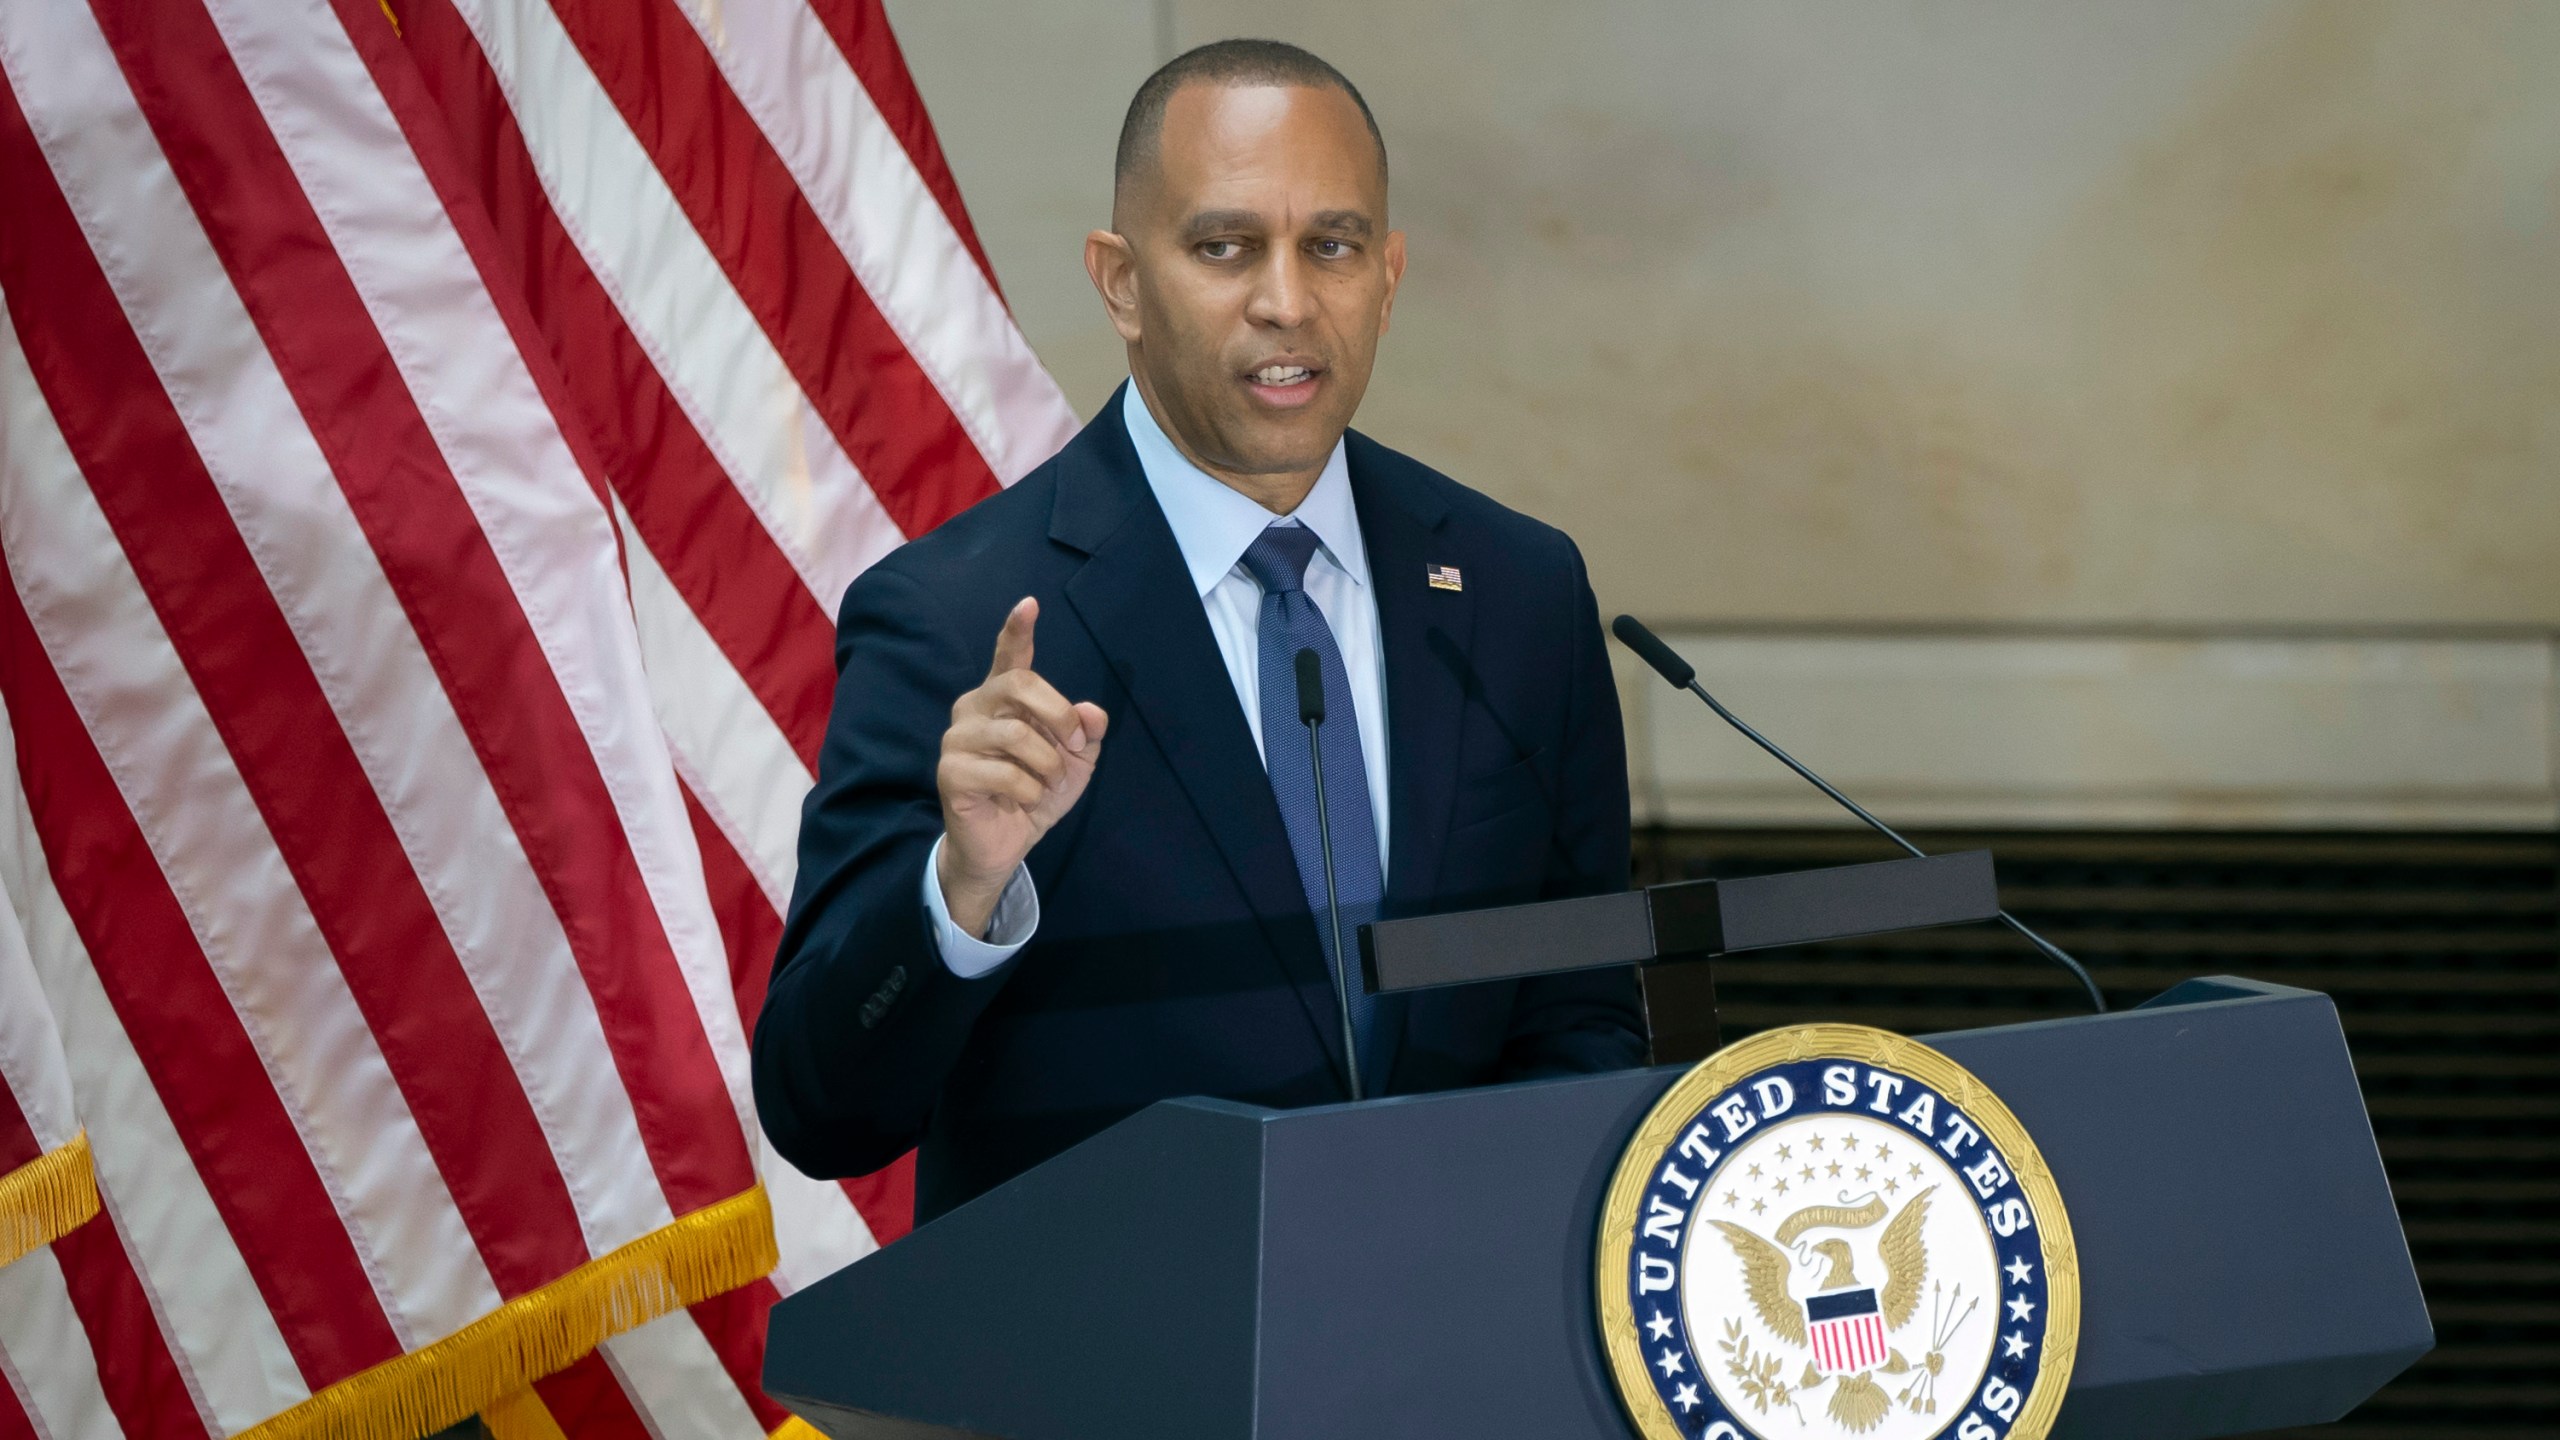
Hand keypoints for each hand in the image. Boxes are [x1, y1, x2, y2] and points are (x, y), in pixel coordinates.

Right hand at [935, 598, 1108, 936]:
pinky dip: (1030, 789)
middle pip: (1019, 684)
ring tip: (1049, 783)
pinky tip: (1027, 800)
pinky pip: (1004, 772)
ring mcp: (958, 738)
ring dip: (1048, 764)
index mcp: (1003, 698)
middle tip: (1076, 745)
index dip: (1017, 629)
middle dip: (1058, 714)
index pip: (1008, 656)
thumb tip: (1092, 712)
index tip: (1030, 604)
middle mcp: (975, 708)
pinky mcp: (951, 771)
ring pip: (1015, 735)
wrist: (1006, 844)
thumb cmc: (1036, 792)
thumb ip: (1086, 732)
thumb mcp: (1075, 762)